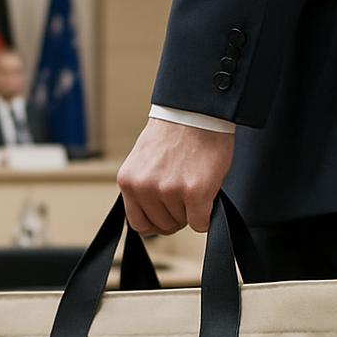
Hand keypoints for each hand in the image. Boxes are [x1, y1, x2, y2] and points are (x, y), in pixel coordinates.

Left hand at [117, 119, 234, 234]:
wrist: (197, 111)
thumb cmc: (175, 133)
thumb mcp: (144, 162)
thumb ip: (143, 188)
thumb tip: (151, 215)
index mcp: (128, 181)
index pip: (138, 223)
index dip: (156, 221)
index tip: (167, 213)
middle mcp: (144, 188)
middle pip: (163, 226)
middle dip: (177, 215)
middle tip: (186, 193)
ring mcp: (168, 191)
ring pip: (183, 223)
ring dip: (193, 210)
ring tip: (195, 182)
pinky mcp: (194, 192)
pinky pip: (200, 223)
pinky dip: (207, 215)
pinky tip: (208, 195)